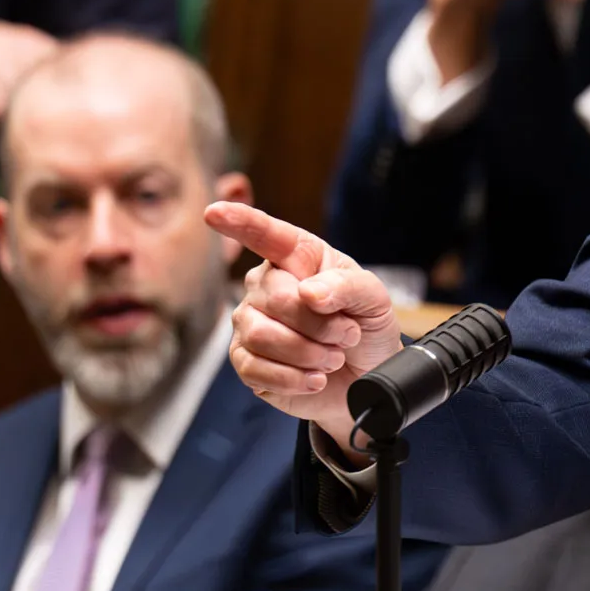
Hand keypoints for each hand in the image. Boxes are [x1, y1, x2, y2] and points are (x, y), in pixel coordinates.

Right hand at [206, 202, 404, 445]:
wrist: (366, 372)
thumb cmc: (366, 326)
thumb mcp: (374, 299)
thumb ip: (346, 287)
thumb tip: (308, 292)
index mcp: (298, 258)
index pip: (266, 235)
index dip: (241, 222)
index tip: (215, 212)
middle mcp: (265, 286)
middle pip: (276, 298)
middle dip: (321, 324)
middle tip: (347, 335)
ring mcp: (251, 323)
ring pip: (262, 335)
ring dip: (310, 353)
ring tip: (333, 357)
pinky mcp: (246, 361)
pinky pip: (256, 369)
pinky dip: (294, 378)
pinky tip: (315, 377)